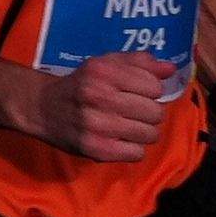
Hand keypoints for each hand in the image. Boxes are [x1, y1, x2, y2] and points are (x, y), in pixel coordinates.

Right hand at [25, 52, 173, 161]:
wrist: (44, 108)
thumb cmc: (82, 84)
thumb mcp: (106, 63)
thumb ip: (140, 62)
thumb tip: (170, 69)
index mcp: (104, 72)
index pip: (154, 86)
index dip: (151, 90)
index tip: (138, 92)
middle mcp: (100, 97)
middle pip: (155, 112)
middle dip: (149, 112)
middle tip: (134, 111)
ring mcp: (97, 125)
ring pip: (150, 134)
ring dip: (144, 131)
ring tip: (129, 126)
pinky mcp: (96, 150)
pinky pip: (137, 153)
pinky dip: (133, 148)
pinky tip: (121, 140)